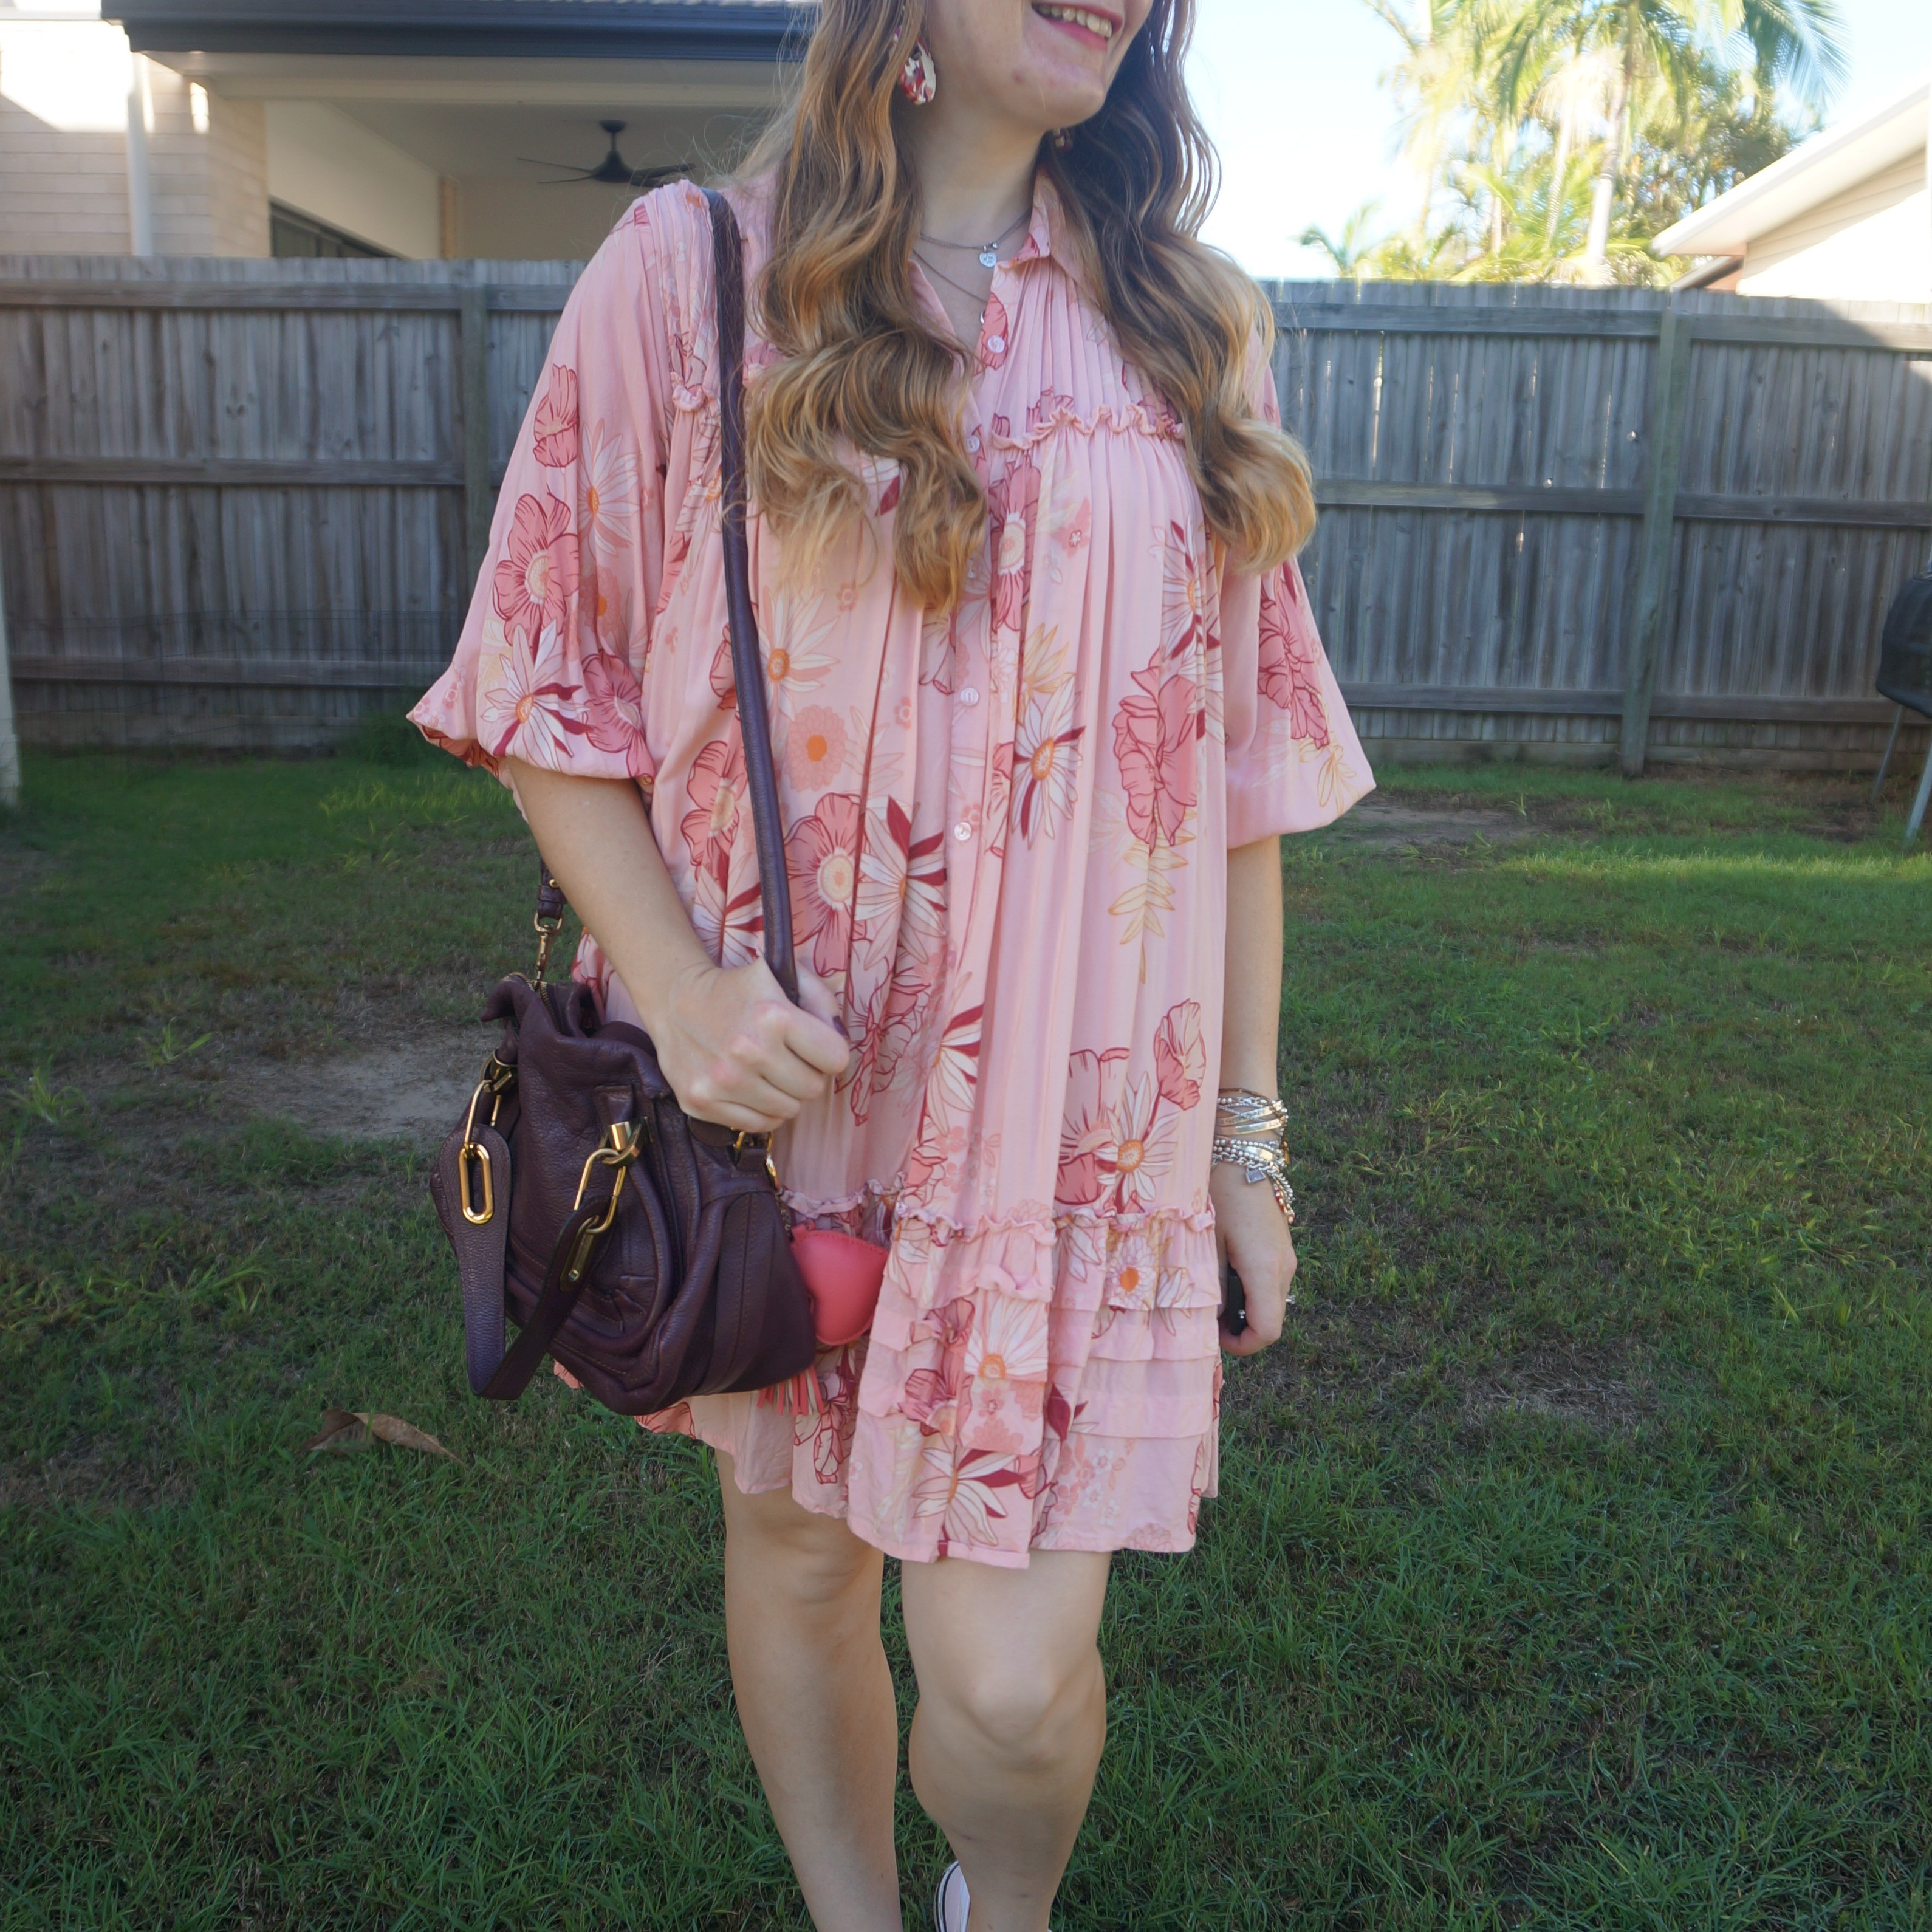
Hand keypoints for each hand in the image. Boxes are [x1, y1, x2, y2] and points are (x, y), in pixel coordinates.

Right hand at [648, 955, 852, 1134]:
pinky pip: (758, 1125)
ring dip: (783, 1093)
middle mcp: (748, 1051)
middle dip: (806, 1074)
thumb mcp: (784, 976)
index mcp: (774, 1016)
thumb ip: (823, 1003)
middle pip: (813, 1089)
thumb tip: (840, 1037)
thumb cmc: (738, 990)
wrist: (675, 1001)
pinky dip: (760, 1110)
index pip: (836, 1059)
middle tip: (787, 1058)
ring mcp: (722, 1081)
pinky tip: (749, 1087)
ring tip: (765, 1071)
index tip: (813, 1046)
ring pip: (787, 1111)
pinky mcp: (701, 1102)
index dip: (828, 1052)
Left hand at [1211, 1161, 1296, 1357]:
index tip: (1215, 1339)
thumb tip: (1211, 1317)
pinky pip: (1270, 1285)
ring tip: (1212, 1296)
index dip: (1242, 1346)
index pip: (1267, 1330)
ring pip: (1270, 1304)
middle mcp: (1284, 1269)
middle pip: (1270, 1321)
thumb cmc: (1220, 1196)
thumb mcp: (1207, 1244)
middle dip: (1241, 1330)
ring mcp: (1287, 1259)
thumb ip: (1211, 1285)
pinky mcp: (1282, 1250)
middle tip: (1207, 1319)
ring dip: (1245, 1311)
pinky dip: (1250, 1293)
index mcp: (1265, 1270)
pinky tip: (1225, 1275)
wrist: (1243, 1158)